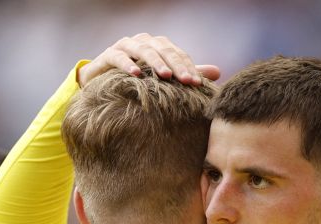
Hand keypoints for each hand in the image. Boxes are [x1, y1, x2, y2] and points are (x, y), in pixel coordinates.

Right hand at [77, 33, 219, 87]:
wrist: (102, 83)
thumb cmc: (137, 80)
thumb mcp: (162, 77)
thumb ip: (186, 73)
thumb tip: (218, 72)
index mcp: (158, 46)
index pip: (177, 54)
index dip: (188, 67)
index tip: (197, 84)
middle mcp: (143, 42)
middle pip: (163, 50)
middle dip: (176, 65)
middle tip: (187, 82)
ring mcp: (125, 45)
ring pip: (143, 50)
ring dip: (155, 62)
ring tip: (165, 76)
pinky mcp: (108, 54)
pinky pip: (118, 56)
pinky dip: (127, 64)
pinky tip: (136, 74)